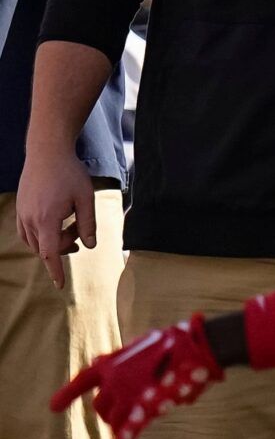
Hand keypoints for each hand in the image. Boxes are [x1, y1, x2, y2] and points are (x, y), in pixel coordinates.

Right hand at [15, 148, 97, 288]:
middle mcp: (30, 219)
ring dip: (52, 241)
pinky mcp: (20, 208)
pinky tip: (55, 224)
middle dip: (63, 247)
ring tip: (70, 228)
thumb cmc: (70, 173)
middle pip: (45, 247)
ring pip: (34, 241)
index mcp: (47, 219)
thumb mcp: (86, 198)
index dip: (55, 271)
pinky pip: (27, 232)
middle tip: (80, 232)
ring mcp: (22, 214)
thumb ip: (88, 223)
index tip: (60, 285)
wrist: (47, 153)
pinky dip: (41, 235)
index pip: (50, 253)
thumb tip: (90, 246)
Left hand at [51, 315, 224, 438]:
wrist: (196, 347)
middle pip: (100, 406)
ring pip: (113, 418)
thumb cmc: (173, 342)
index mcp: (112, 363)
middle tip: (122, 410)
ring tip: (131, 421)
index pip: (83, 381)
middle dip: (108, 411)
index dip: (67, 394)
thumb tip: (96, 362)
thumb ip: (118, 357)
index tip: (53, 408)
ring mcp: (128, 396)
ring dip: (118, 422)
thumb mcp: (141, 344)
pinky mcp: (145, 409)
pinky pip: (128, 430)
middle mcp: (114, 381)